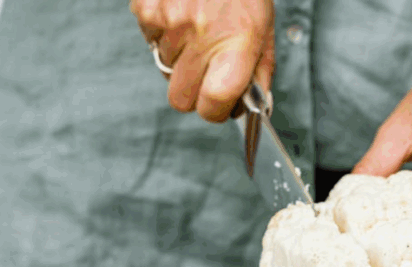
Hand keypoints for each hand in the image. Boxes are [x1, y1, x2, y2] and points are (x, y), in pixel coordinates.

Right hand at [131, 0, 274, 121]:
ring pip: (164, 69)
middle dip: (193, 92)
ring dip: (178, 59)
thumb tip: (247, 108)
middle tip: (206, 71)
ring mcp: (170, 23)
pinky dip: (162, 35)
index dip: (214, 111)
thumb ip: (258, 72)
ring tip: (197, 29)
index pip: (212, 104)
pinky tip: (180, 14)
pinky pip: (150, 42)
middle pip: (180, 99)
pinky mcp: (147, 10)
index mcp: (236, 43)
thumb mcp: (264, 29)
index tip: (219, 105)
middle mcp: (201, 36)